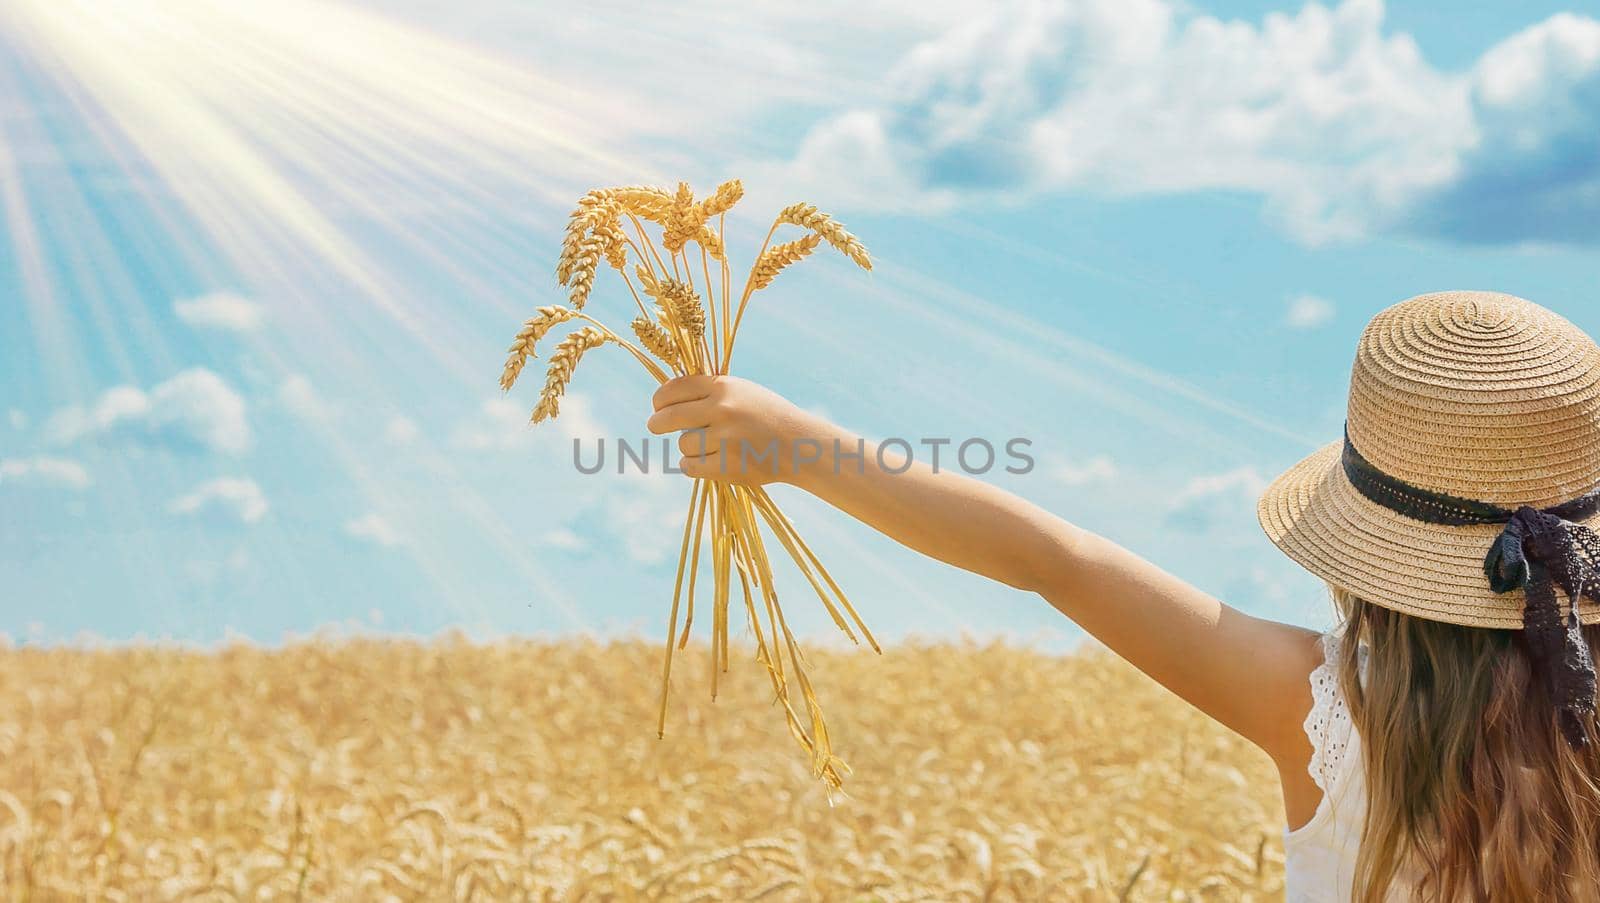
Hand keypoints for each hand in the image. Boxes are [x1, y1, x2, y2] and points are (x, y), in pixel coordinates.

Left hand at [646, 375, 826, 483]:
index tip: (657, 406)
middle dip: (657, 423)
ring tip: (708, 446)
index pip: (674, 389)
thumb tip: (665, 398)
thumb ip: (709, 392)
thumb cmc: (767, 416)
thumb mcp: (742, 392)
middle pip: (668, 417)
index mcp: (724, 387)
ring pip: (683, 445)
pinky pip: (690, 467)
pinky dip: (693, 466)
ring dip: (688, 448)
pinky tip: (706, 462)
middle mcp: (722, 409)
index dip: (659, 399)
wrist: (799, 444)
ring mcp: (725, 439)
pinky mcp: (728, 465)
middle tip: (655, 426)